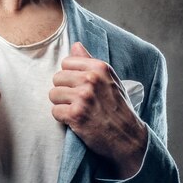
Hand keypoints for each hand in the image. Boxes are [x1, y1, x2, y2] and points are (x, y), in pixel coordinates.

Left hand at [49, 42, 147, 178]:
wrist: (129, 138)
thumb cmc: (117, 107)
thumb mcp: (109, 80)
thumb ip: (90, 61)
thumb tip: (75, 45)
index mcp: (99, 67)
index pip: (66, 62)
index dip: (70, 76)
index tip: (81, 87)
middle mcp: (91, 79)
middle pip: (57, 78)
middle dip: (64, 91)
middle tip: (80, 102)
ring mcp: (83, 97)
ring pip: (53, 94)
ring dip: (62, 105)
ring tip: (78, 110)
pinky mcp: (76, 114)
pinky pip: (55, 111)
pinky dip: (63, 118)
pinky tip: (77, 121)